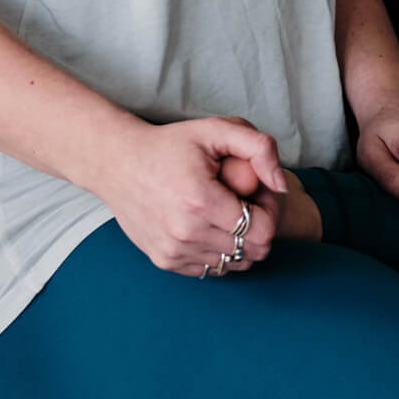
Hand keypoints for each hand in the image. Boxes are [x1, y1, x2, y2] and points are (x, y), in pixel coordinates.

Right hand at [96, 116, 287, 277]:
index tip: (257, 193)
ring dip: (238, 241)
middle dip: (258, 227)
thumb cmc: (169, 145)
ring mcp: (174, 251)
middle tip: (244, 202)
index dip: (270, 211)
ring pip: (234, 264)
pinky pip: (212, 269)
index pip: (263, 231)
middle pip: (253, 251)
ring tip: (224, 213)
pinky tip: (208, 225)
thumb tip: (281, 185)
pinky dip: (218, 251)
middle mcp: (186, 233)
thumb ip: (259, 148)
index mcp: (200, 201)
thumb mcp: (215, 129)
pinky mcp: (166, 261)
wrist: (118, 164)